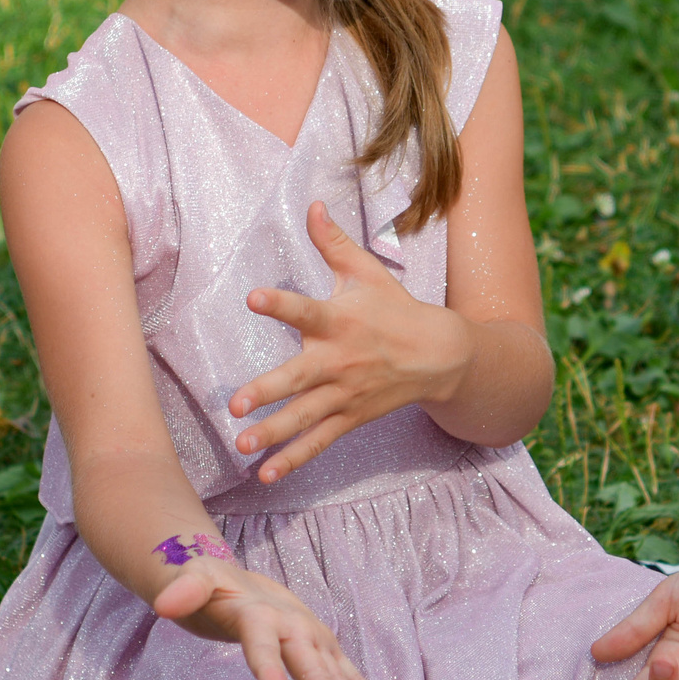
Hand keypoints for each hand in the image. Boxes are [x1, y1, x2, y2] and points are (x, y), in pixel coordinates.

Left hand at [152, 559, 395, 679]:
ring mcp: (315, 640)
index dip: (267, 667)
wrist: (237, 578)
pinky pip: (348, 678)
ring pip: (338, 675)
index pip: (262, 643)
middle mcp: (295, 627)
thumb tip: (164, 604)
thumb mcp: (190, 581)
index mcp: (261, 614)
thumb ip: (182, 591)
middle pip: (312, 666)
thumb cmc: (209, 584)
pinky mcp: (325, 652)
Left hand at [230, 202, 473, 482]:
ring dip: (273, 433)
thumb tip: (311, 204)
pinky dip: (294, 459)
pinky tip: (267, 475)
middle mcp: (339, 359)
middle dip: (268, 391)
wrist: (441, 355)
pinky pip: (319, 441)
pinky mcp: (350, 417)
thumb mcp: (367, 273)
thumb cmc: (395, 308)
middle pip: (299, 378)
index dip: (280, 304)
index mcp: (339, 319)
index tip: (254, 298)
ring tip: (243, 445)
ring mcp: (344, 393)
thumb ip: (333, 243)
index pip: (305, 309)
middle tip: (237, 404)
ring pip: (305, 417)